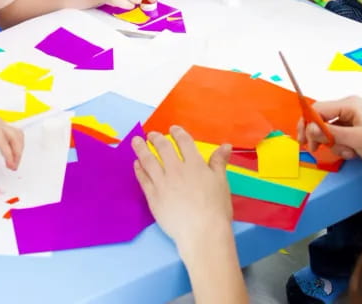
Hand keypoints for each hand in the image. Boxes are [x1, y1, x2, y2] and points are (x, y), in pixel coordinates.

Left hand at [0, 100, 24, 169]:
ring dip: (18, 147)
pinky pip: (13, 132)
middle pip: (16, 137)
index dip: (9, 155)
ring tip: (13, 160)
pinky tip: (9, 150)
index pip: (5, 143)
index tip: (10, 166)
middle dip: (18, 153)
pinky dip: (15, 142)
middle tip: (13, 166)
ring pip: (17, 134)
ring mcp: (0, 122)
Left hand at [132, 127, 232, 250]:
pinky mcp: (153, 197)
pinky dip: (139, 170)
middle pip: (163, 148)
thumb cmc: (216, 209)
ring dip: (141, 149)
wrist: (202, 232)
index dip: (178, 133)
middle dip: (156, 138)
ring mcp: (162, 183)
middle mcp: (176, 170)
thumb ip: (219, 162)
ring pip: (148, 161)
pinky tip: (136, 164)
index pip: (184, 142)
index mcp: (194, 164)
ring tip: (136, 141)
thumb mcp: (221, 182)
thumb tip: (225, 145)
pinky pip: (143, 179)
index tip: (173, 129)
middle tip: (151, 134)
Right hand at [297, 96, 361, 176]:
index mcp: (350, 104)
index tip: (305, 138)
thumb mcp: (358, 139)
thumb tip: (310, 128)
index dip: (309, 123)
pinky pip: (334, 139)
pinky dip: (338, 148)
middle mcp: (348, 110)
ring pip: (326, 131)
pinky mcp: (351, 134)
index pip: (319, 108)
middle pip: (320, 119)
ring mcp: (350, 122)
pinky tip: (351, 154)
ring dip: (332, 145)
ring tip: (347, 152)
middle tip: (312, 147)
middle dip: (317, 135)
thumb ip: (332, 133)